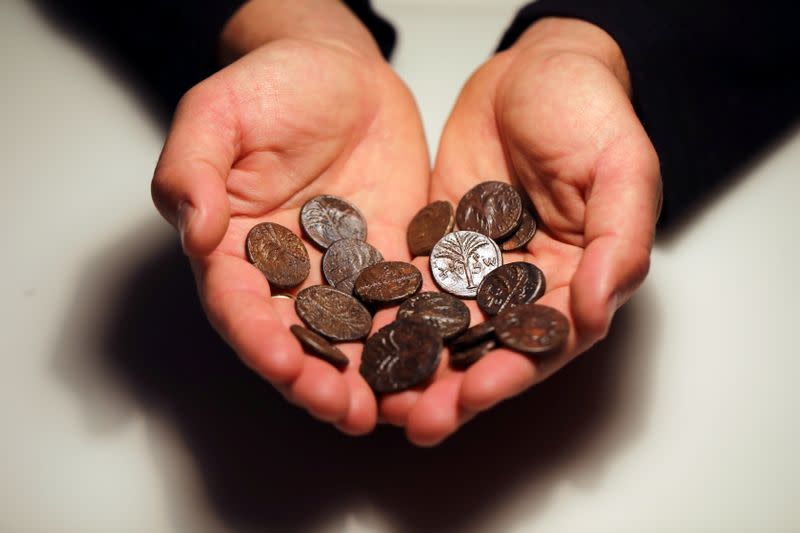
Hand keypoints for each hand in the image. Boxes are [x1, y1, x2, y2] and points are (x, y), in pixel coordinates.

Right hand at [151, 0, 428, 434]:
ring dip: (371, 379)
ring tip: (396, 410)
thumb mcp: (218, 113)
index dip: (257, 339)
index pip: (239, 306)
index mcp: (236, 248)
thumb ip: (193, 168)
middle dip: (320, 380)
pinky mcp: (392, 260)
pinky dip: (419, 337)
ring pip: (354, 338)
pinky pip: (405, 304)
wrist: (342, 72)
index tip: (280, 363)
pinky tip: (438, 363)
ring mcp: (343, 272)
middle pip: (298, 339)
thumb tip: (195, 230)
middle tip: (346, 411)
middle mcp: (288, 274)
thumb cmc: (272, 85)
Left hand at [381, 18, 660, 444]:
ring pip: (446, 329)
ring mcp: (478, 270)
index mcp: (579, 279)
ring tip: (379, 398)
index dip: (511, 372)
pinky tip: (361, 336)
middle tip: (414, 419)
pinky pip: (412, 286)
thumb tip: (600, 306)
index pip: (545, 342)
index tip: (473, 396)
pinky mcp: (439, 247)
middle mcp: (526, 286)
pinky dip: (389, 314)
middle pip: (490, 348)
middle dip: (453, 388)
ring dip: (416, 366)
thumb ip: (619, 237)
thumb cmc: (588, 111)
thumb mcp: (621, 166)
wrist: (532, 71)